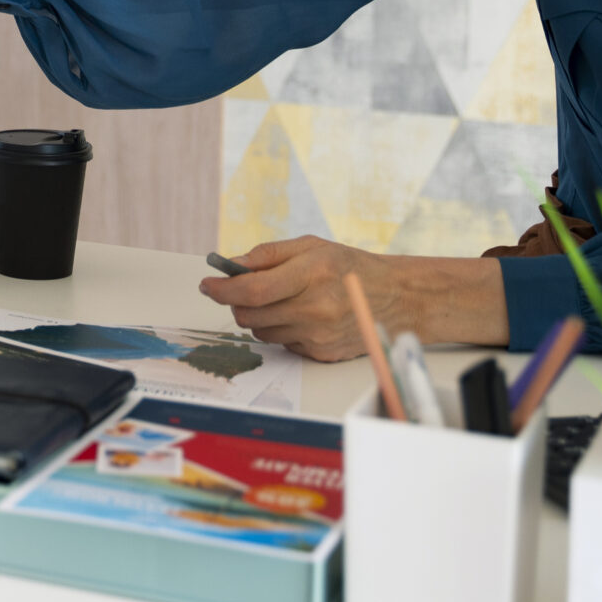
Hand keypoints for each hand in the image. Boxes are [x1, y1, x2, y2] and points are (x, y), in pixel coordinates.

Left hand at [199, 238, 507, 360]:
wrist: (395, 299)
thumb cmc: (349, 267)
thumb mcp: (311, 247)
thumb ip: (268, 255)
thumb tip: (231, 266)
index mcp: (311, 275)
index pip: (252, 290)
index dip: (222, 289)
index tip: (206, 285)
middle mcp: (314, 309)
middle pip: (249, 314)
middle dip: (236, 302)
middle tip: (241, 289)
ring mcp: (317, 336)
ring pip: (261, 330)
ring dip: (259, 315)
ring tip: (282, 299)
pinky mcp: (320, 354)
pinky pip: (282, 343)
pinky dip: (281, 329)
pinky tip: (301, 315)